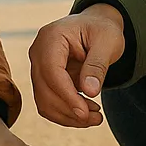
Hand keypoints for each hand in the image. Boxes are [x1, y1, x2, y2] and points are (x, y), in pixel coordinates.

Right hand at [29, 4, 125, 127]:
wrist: (95, 27)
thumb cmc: (102, 30)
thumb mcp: (108, 42)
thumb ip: (98, 65)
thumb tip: (89, 91)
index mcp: (51, 36)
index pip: (52, 71)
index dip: (67, 96)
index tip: (84, 113)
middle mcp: (38, 51)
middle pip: (45, 89)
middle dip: (69, 109)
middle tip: (97, 118)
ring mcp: (38, 66)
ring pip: (44, 100)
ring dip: (67, 115)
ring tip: (94, 117)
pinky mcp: (42, 79)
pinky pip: (48, 102)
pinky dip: (65, 113)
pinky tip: (85, 113)